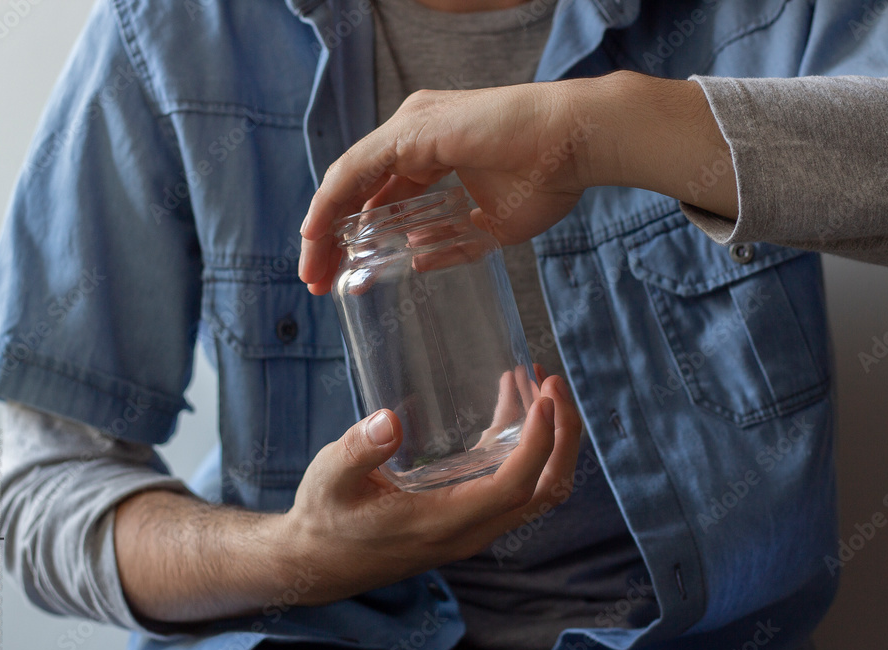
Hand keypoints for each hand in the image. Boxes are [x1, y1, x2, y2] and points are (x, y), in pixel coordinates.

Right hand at [272, 374, 581, 604]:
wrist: (319, 562)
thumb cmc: (324, 520)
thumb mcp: (329, 479)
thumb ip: (357, 451)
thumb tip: (389, 420)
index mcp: (444, 523)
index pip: (514, 487)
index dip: (539, 443)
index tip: (543, 397)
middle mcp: (471, 528)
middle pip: (546, 490)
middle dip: (562, 436)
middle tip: (552, 382)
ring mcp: (474, 522)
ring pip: (538, 487)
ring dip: (550, 437)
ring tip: (538, 381)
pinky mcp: (467, 511)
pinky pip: (513, 479)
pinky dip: (524, 441)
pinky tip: (511, 400)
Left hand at [298, 72, 735, 294]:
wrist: (576, 143)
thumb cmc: (548, 177)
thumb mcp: (490, 225)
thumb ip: (451, 241)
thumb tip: (416, 255)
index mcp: (432, 153)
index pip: (380, 196)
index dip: (357, 235)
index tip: (343, 275)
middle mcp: (414, 137)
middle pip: (357, 190)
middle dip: (331, 238)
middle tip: (317, 282)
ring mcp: (410, 129)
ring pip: (348, 181)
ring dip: (323, 227)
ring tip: (311, 271)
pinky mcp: (411, 131)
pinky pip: (356, 171)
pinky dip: (331, 204)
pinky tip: (316, 235)